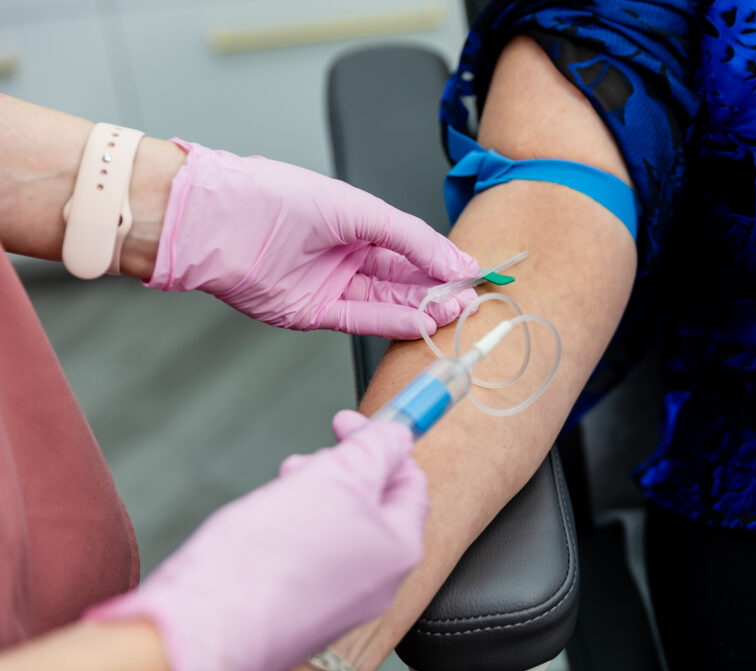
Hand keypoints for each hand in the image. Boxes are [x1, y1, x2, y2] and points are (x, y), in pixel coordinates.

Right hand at [85, 411, 427, 670]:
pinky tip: (264, 526)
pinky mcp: (301, 613)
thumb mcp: (334, 478)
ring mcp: (340, 601)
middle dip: (340, 470)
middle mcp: (378, 582)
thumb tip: (398, 434)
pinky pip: (310, 558)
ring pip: (338, 529)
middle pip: (373, 505)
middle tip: (306, 460)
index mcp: (398, 549)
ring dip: (313, 497)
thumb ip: (376, 449)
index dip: (380, 441)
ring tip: (279, 491)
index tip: (348, 423)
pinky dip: (293, 531)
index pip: (410, 481)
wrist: (199, 631)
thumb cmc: (263, 563)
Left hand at [145, 139, 478, 337]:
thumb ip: (411, 238)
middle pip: (405, 277)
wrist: (216, 223)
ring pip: (388, 302)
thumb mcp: (358, 209)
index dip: (444, 260)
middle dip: (439, 288)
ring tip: (454, 311)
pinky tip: (422, 322)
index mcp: (358, 222)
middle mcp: (347, 255)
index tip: (474, 272)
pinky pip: (363, 320)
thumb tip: (455, 259)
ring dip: (423, 308)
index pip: (413, 246)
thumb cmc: (276, 198)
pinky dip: (394, 323)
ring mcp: (332, 285)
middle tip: (471, 298)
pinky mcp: (315, 313)